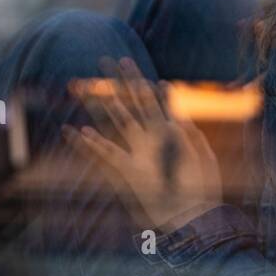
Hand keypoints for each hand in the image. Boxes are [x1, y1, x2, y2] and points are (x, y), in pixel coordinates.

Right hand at [65, 57, 221, 230]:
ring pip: (115, 121)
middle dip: (118, 81)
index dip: (143, 82)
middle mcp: (150, 139)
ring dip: (99, 103)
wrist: (194, 217)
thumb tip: (175, 117)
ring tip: (78, 86)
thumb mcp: (202, 155)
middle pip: (132, 102)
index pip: (155, 100)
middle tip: (103, 59)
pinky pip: (105, 155)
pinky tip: (74, 132)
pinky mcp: (128, 173)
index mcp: (170, 132)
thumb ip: (189, 135)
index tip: (127, 63)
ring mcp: (137, 153)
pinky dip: (90, 145)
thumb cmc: (201, 187)